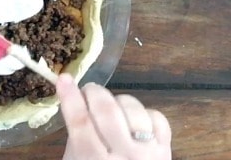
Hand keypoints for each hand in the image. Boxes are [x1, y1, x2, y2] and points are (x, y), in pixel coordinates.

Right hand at [56, 74, 171, 159]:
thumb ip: (77, 138)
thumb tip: (75, 101)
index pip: (80, 123)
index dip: (70, 97)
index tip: (63, 78)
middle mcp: (122, 157)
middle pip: (106, 112)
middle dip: (94, 92)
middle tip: (87, 89)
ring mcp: (147, 153)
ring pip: (132, 109)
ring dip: (117, 101)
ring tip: (110, 107)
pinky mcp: (166, 150)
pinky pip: (156, 117)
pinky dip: (143, 113)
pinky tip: (133, 120)